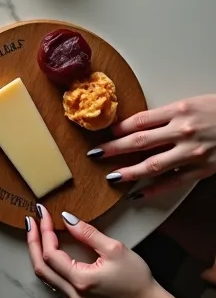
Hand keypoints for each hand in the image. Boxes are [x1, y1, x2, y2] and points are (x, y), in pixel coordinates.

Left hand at [27, 204, 155, 297]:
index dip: (44, 232)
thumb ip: (87, 233)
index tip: (42, 212)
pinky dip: (48, 263)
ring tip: (36, 232)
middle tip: (30, 220)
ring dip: (38, 253)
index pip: (51, 254)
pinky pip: (54, 282)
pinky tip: (49, 249)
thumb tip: (65, 217)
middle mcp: (73, 295)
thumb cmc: (135, 277)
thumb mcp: (114, 249)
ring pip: (45, 276)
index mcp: (81, 281)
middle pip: (41, 267)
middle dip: (33, 241)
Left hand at [91, 96, 215, 197]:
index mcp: (177, 110)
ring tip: (112, 177)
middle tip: (94, 154)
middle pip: (140, 142)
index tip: (104, 134)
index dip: (118, 129)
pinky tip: (140, 193)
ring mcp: (192, 153)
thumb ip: (167, 115)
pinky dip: (155, 189)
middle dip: (114, 149)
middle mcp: (182, 132)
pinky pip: (174, 181)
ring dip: (130, 172)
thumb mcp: (190, 103)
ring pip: (153, 165)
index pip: (140, 121)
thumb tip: (139, 124)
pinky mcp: (202, 170)